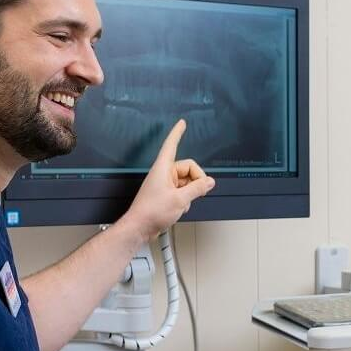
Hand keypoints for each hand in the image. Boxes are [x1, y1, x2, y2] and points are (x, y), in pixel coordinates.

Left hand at [121, 119, 214, 241]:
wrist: (140, 227)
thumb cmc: (152, 212)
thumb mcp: (180, 199)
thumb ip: (198, 188)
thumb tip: (209, 182)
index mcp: (163, 168)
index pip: (171, 145)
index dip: (177, 133)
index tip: (182, 123)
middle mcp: (164, 174)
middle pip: (188, 168)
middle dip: (196, 179)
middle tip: (199, 191)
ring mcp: (165, 184)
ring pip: (187, 181)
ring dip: (191, 191)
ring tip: (184, 203)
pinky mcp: (166, 194)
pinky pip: (182, 190)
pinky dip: (186, 198)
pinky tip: (180, 208)